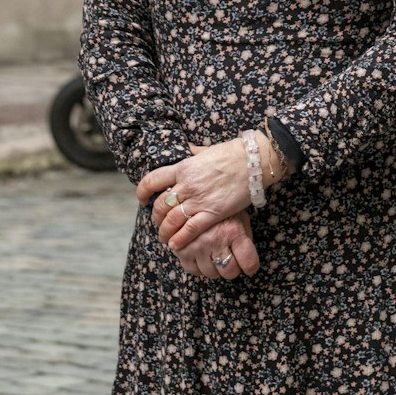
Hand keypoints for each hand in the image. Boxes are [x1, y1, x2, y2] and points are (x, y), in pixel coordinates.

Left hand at [137, 140, 254, 253]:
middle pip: (161, 205)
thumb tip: (187, 150)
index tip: (142, 200)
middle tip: (157, 223)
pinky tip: (175, 245)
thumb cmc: (232, 154)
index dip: (143, 192)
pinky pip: (190, 230)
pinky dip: (180, 239)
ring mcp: (199, 199)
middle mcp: (187, 184)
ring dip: (165, 232)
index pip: (152, 180)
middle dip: (155, 217)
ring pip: (171, 220)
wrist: (252, 161)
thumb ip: (194, 153)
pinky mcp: (212, 212)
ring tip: (165, 238)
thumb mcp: (206, 150)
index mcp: (183, 167)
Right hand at [174, 211, 261, 281]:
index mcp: (233, 231)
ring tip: (215, 254)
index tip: (248, 267)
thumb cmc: (221, 207)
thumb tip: (247, 259)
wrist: (194, 195)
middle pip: (229, 272)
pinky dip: (199, 267)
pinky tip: (202, 256)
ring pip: (211, 273)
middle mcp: (215, 240)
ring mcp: (197, 246)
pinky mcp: (181, 249)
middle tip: (230, 259)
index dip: (250, 267)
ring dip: (215, 268)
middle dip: (232, 269)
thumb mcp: (239, 216)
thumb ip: (245, 237)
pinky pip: (193, 270)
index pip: (249, 263)